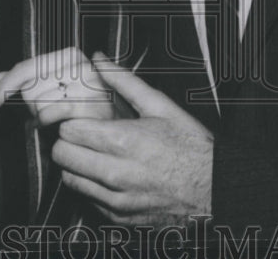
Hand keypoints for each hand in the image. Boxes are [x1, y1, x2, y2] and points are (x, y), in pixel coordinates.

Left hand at [0, 47, 115, 125]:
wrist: (115, 131)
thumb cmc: (80, 109)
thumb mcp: (51, 88)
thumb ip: (22, 80)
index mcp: (70, 54)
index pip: (24, 68)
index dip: (1, 88)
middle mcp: (81, 63)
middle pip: (29, 88)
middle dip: (31, 107)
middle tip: (51, 112)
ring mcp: (88, 83)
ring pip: (37, 104)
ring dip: (42, 118)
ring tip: (61, 119)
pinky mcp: (90, 105)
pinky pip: (48, 115)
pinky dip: (47, 125)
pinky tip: (59, 128)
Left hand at [52, 52, 213, 225]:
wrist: (215, 188)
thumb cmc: (191, 147)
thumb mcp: (161, 106)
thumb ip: (124, 81)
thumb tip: (100, 60)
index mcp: (124, 141)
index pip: (69, 131)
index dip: (71, 121)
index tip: (80, 118)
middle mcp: (116, 174)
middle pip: (62, 156)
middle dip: (68, 141)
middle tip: (82, 135)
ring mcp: (117, 199)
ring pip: (70, 180)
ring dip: (76, 164)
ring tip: (94, 154)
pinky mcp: (120, 217)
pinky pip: (88, 200)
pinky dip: (91, 186)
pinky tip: (109, 174)